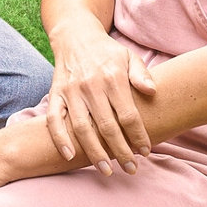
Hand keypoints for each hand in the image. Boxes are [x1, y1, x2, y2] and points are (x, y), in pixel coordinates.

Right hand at [45, 23, 158, 172]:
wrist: (75, 36)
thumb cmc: (107, 52)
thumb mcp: (129, 57)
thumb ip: (141, 74)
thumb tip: (152, 91)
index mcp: (113, 78)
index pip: (129, 115)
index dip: (138, 136)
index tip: (146, 152)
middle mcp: (91, 86)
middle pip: (107, 127)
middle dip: (121, 151)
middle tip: (131, 169)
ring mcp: (71, 91)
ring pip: (82, 129)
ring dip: (94, 153)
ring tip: (107, 170)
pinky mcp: (55, 94)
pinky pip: (54, 120)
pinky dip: (60, 139)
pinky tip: (70, 157)